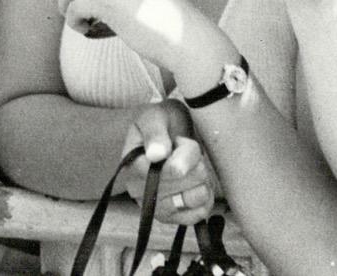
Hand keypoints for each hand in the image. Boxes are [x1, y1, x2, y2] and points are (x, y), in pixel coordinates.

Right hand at [118, 101, 216, 226]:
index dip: (183, 157)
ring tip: (193, 169)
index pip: (166, 171)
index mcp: (131, 167)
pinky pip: (199, 213)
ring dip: (201, 180)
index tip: (181, 142)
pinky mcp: (173, 219)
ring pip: (194, 198)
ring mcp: (156, 208)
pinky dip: (205, 197)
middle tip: (186, 153)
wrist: (169, 133)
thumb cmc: (160, 125)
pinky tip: (197, 184)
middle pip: (184, 182)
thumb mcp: (153, 117)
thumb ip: (154, 133)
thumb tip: (156, 154)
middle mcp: (139, 192)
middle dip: (193, 163)